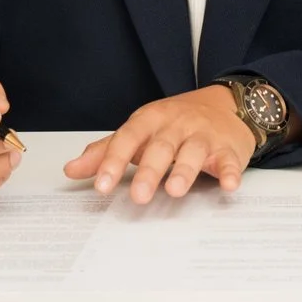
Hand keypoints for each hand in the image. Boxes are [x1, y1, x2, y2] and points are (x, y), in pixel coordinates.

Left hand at [64, 85, 253, 203]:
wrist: (225, 105)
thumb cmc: (174, 124)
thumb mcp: (139, 132)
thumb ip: (106, 151)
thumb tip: (70, 170)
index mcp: (150, 120)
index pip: (128, 139)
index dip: (114, 162)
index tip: (101, 185)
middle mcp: (176, 126)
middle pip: (161, 147)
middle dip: (149, 171)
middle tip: (138, 196)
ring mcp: (203, 136)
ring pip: (193, 152)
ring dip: (184, 170)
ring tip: (175, 191)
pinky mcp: (227, 149)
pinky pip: (229, 160)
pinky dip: (230, 172)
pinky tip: (228, 185)